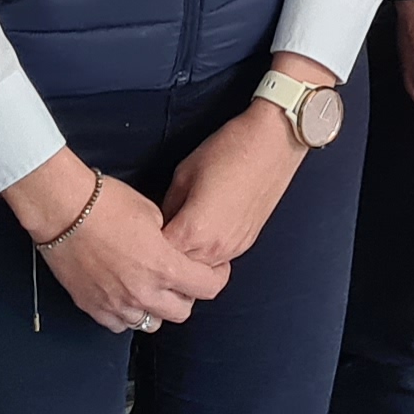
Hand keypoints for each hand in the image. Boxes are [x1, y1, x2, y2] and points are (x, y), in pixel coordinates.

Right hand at [4, 151, 229, 334]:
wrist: (64, 210)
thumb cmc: (107, 203)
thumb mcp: (152, 213)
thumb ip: (169, 240)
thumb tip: (172, 249)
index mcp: (164, 267)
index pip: (207, 288)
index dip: (216, 277)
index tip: (214, 269)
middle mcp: (144, 292)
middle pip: (182, 312)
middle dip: (187, 295)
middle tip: (180, 278)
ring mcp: (117, 305)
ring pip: (151, 323)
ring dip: (156, 307)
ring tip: (149, 287)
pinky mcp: (94, 308)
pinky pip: (120, 325)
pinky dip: (127, 314)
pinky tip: (124, 294)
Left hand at [161, 97, 314, 269]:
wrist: (272, 142)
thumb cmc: (229, 150)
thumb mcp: (184, 174)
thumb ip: (168, 206)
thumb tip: (161, 224)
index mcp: (194, 230)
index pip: (159, 256)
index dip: (147, 246)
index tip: (141, 235)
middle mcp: (215, 248)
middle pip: (179, 271)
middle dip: (166, 257)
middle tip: (155, 239)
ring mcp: (234, 248)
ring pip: (200, 270)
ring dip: (187, 259)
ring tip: (179, 236)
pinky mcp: (246, 242)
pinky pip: (219, 260)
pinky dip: (206, 254)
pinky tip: (201, 234)